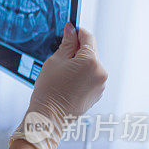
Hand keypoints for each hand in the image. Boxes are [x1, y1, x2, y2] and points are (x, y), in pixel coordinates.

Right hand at [14, 23, 106, 148]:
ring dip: (79, 65)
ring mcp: (100, 85)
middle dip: (77, 51)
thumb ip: (67, 43)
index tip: (70, 31)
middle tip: (60, 57)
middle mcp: (100, 72)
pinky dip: (81, 77)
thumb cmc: (49, 92)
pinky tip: (67, 84)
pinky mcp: (97, 94)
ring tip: (62, 75)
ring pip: (90, 66)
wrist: (49, 117)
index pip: (88, 37)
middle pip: (90, 52)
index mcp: (91, 61)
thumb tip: (71, 30)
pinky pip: (90, 78)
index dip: (77, 32)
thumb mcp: (55, 61)